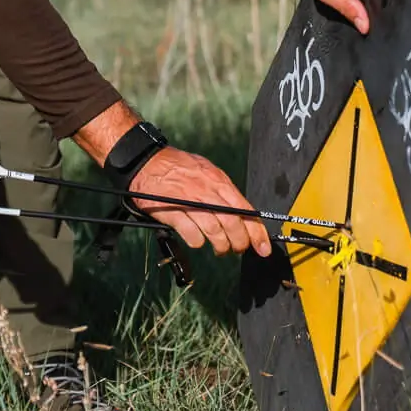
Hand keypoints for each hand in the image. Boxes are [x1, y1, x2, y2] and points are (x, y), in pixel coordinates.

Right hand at [128, 148, 271, 256]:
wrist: (147, 161)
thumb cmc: (177, 167)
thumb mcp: (207, 171)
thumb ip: (223, 191)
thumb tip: (243, 214)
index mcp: (219, 181)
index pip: (246, 210)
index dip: (257, 233)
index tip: (263, 248)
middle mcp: (207, 192)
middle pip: (233, 224)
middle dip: (240, 243)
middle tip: (238, 249)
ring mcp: (190, 203)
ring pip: (215, 232)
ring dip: (221, 246)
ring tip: (220, 249)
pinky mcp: (173, 213)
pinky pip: (193, 235)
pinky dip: (198, 242)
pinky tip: (197, 240)